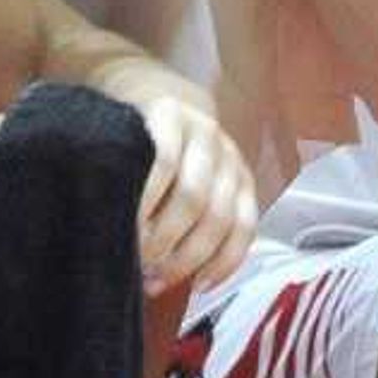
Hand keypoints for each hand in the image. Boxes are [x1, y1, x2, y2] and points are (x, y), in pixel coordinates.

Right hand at [93, 65, 260, 294]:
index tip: (197, 288)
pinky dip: (149, 201)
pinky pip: (164, 164)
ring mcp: (202, 132)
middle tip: (152, 278)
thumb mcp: (185, 186)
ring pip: (193, 196)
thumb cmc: (158, 157)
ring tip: (138, 255)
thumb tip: (165, 282)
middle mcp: (228, 154)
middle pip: (216, 217)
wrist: (141, 89)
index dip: (224, 263)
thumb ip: (189, 223)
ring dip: (165, 236)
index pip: (244, 226)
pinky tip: (133, 222)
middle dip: (184, 257)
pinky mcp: (171, 115)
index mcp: (238, 177)